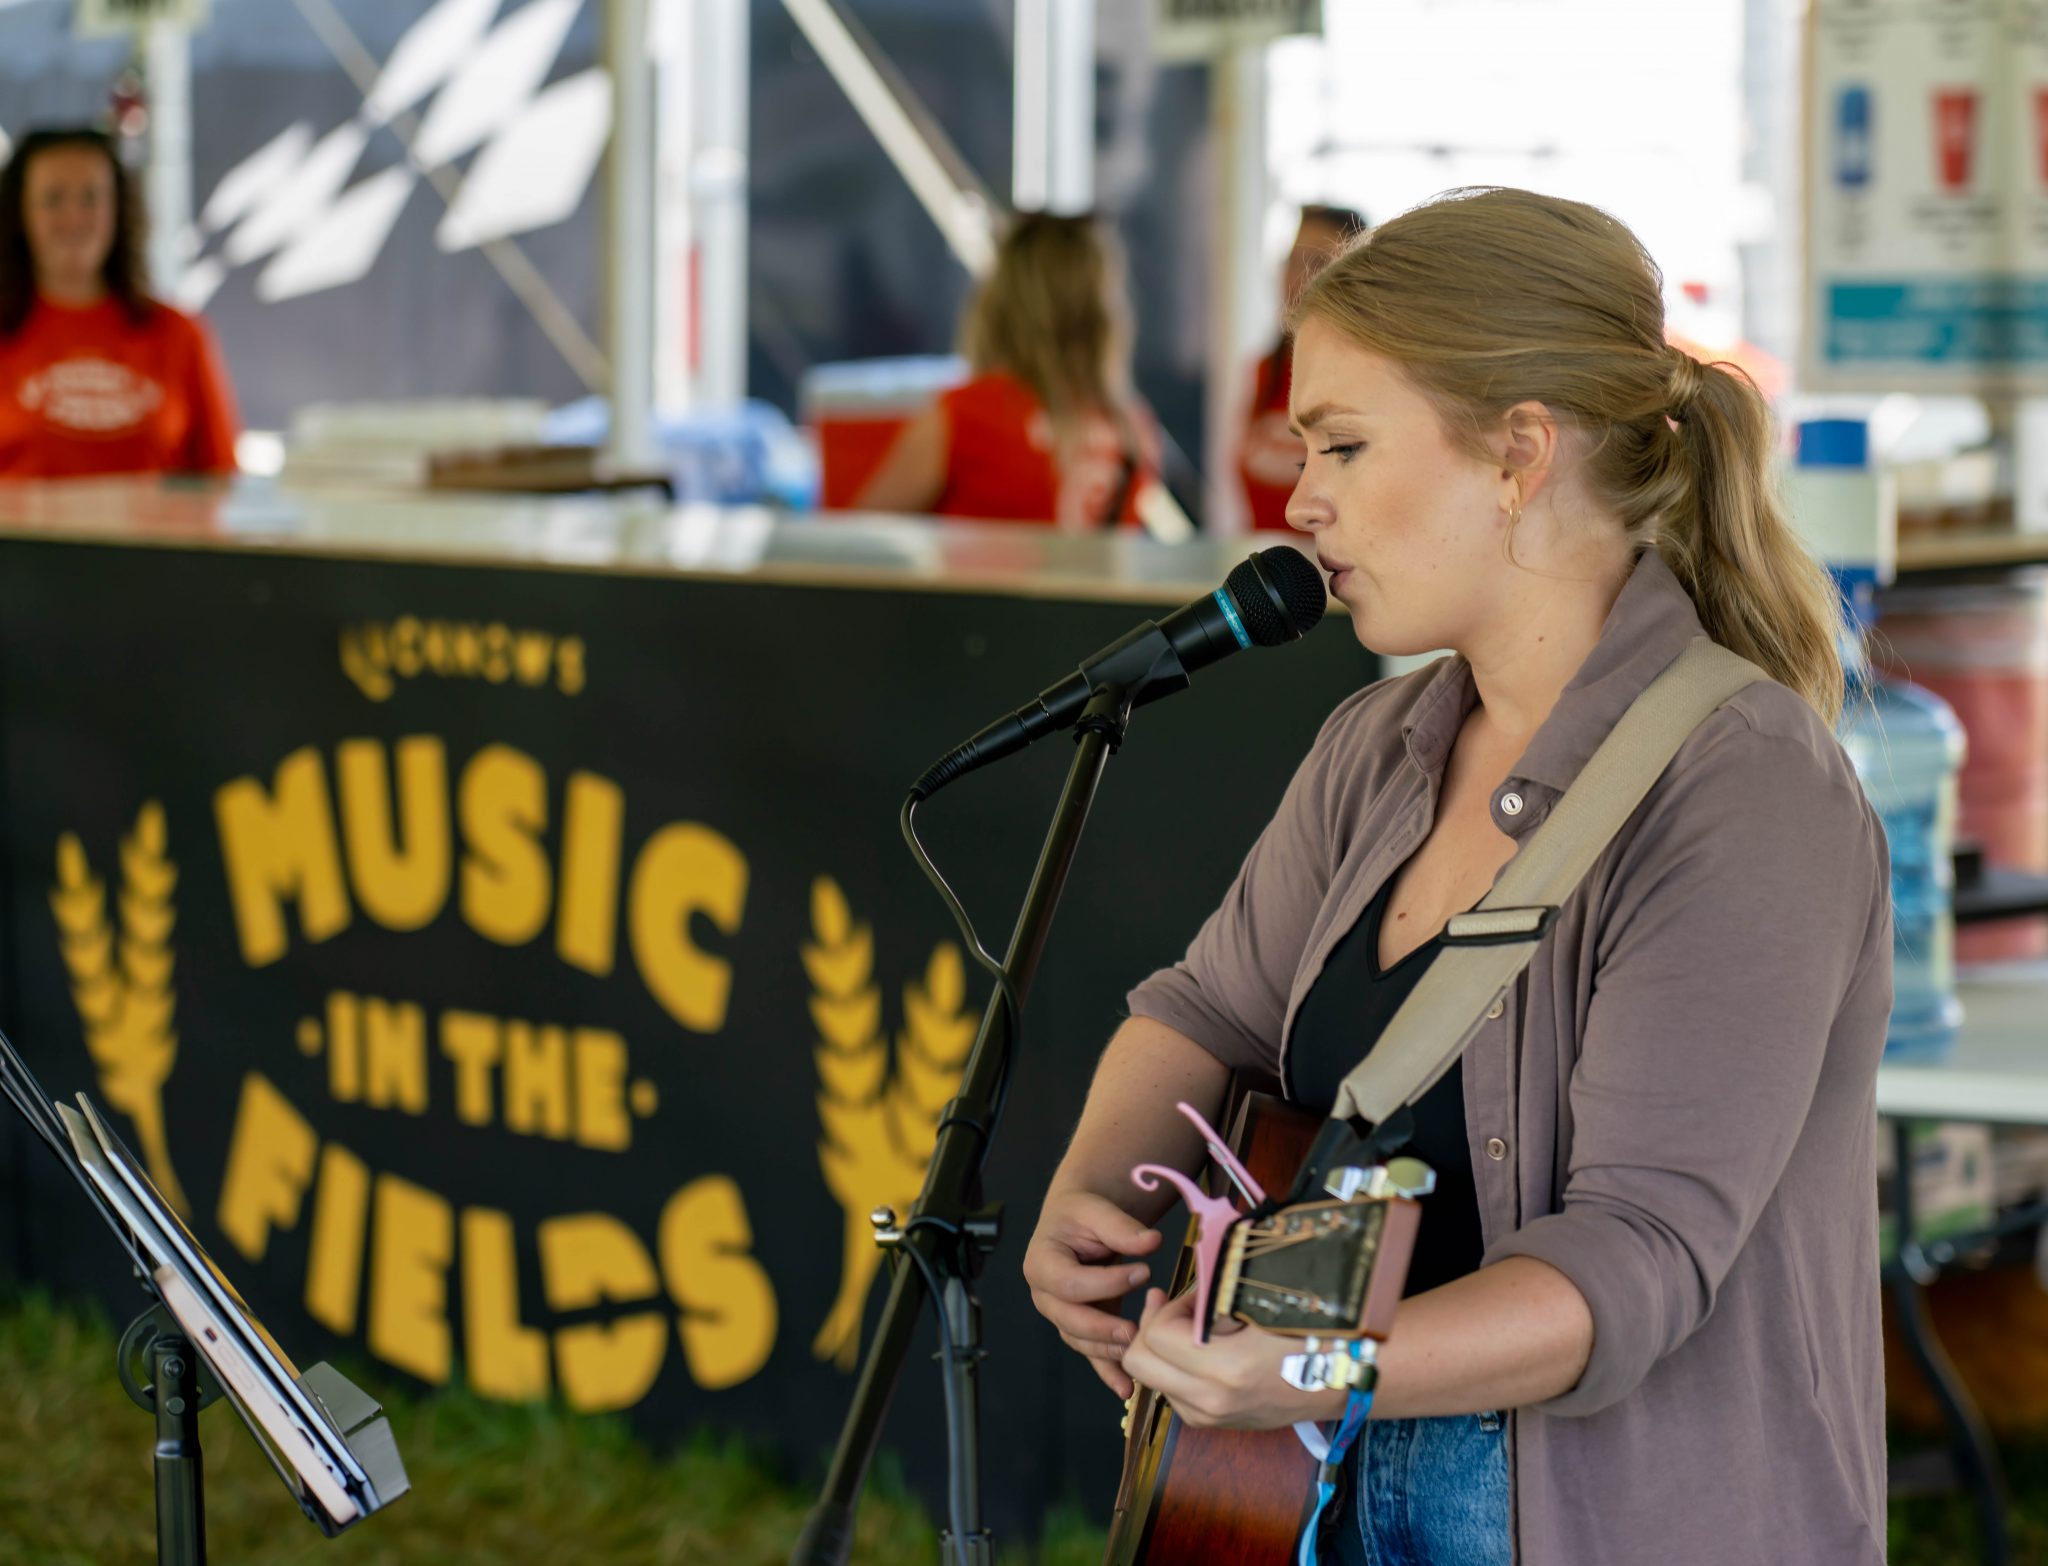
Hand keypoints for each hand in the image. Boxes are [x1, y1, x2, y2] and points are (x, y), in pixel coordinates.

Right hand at [1024, 1188, 1164, 1397]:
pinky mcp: (1079, 1326)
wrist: (1075, 1221)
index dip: (1106, 1283)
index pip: (1070, 1283)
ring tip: (1136, 1354)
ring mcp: (1060, 1314)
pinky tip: (1126, 1389)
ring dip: (1107, 1351)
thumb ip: (1121, 1227)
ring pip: (1079, 1340)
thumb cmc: (1082, 1214)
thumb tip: (1152, 1241)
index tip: (1144, 1272)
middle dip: (1102, 1328)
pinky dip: (1107, 1372)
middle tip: (1135, 1331)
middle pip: (1069, 1319)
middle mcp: (1044, 1294)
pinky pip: (1090, 1352)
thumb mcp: (1097, 1210)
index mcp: (1041, 1263)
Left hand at [1123, 1288, 1344, 1430]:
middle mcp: (1212, 1402)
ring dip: (1165, 1350)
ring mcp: (1215, 1418)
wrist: (1350, 1374)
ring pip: (1154, 1380)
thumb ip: (1214, 1290)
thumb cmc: (1313, 1328)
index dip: (1167, 1307)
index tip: (1195, 1295)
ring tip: (1199, 1326)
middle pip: (1139, 1365)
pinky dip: (1180, 1369)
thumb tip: (1181, 1274)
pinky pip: (1176, 1394)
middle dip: (1151, 1329)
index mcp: (1224, 1370)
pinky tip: (1208, 1350)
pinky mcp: (1220, 1424)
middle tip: (1176, 1307)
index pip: (1154, 1335)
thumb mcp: (1261, 1300)